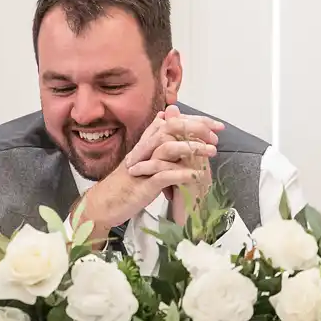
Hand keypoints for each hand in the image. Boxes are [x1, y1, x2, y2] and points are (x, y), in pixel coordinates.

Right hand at [77, 107, 221, 236]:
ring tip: (212, 151)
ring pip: (168, 148)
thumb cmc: (126, 183)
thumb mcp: (144, 158)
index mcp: (147, 142)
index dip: (196, 121)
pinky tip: (196, 175)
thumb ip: (154, 138)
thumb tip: (163, 116)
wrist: (104, 204)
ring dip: (192, 148)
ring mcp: (144, 166)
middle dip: (197, 128)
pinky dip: (181, 174)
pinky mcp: (143, 184)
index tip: (216, 126)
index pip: (173, 122)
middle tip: (216, 136)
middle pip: (171, 128)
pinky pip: (164, 175)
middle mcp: (144, 150)